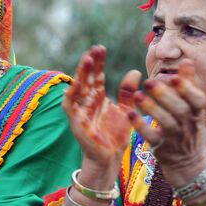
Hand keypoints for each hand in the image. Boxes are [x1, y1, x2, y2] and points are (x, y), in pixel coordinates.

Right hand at [63, 45, 140, 177]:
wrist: (110, 158)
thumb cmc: (115, 136)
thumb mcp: (126, 110)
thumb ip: (128, 92)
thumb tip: (135, 72)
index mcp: (98, 97)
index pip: (96, 75)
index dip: (97, 62)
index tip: (100, 48)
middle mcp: (87, 101)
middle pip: (86, 78)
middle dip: (89, 63)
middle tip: (94, 49)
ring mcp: (80, 111)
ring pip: (78, 88)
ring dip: (81, 74)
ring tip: (86, 60)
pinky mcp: (77, 122)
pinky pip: (70, 107)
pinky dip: (70, 96)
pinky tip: (74, 85)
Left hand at [128, 60, 205, 186]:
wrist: (188, 162)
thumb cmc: (188, 127)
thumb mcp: (192, 108)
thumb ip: (188, 85)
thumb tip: (187, 61)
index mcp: (196, 113)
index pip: (197, 100)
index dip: (187, 88)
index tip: (172, 76)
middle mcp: (188, 125)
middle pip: (180, 109)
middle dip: (164, 95)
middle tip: (148, 82)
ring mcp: (175, 137)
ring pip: (166, 123)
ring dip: (151, 109)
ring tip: (136, 96)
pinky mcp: (160, 147)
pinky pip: (151, 136)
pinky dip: (141, 126)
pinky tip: (129, 114)